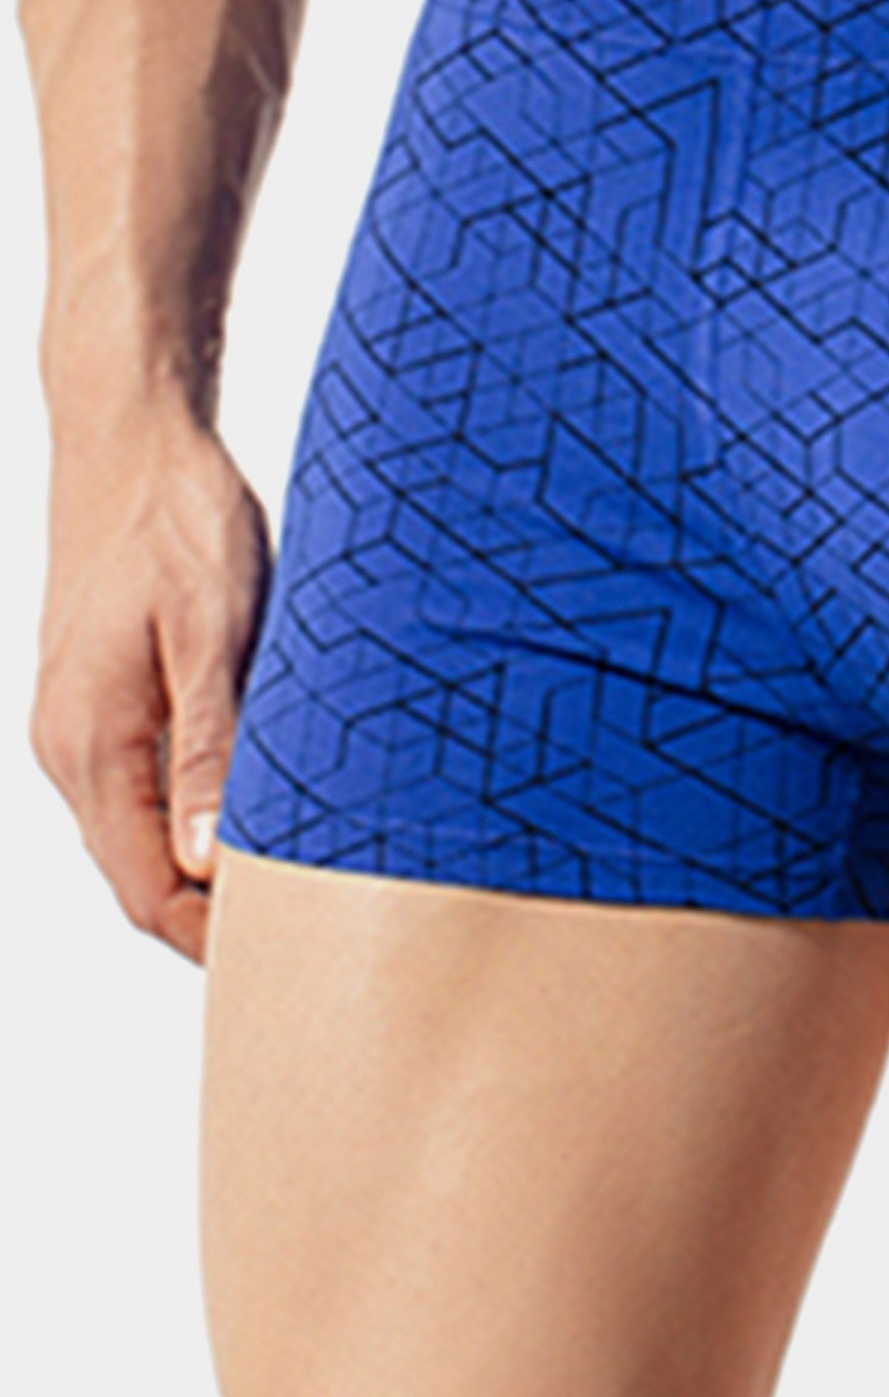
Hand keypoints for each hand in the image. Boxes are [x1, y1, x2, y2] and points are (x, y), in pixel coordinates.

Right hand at [28, 400, 271, 966]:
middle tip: (311, 937)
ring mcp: (78, 724)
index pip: (144, 889)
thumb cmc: (179, 519)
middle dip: (212, 919)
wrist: (130, 436)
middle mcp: (70, 747)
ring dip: (206, 868)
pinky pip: (142, 786)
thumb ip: (210, 747)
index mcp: (91, 744)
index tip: (290, 960)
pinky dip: (194, 816)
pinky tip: (259, 809)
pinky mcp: (100, 698)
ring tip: (299, 886)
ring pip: (139, 834)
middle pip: (137, 876)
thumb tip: (211, 862)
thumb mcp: (215, 630)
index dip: (210, 940)